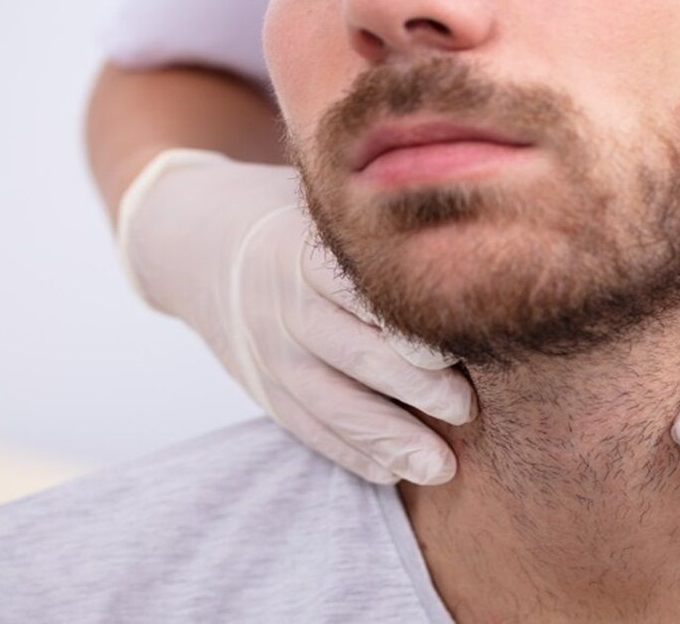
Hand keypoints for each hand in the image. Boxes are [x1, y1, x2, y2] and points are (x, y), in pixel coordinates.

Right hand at [117, 149, 474, 484]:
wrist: (199, 244)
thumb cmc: (303, 222)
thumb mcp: (331, 206)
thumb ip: (387, 229)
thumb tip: (480, 248)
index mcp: (309, 250)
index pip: (360, 290)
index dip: (405, 323)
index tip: (453, 348)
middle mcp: (286, 303)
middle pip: (351, 352)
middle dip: (411, 386)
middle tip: (465, 409)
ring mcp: (269, 351)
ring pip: (328, 402)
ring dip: (386, 439)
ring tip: (440, 467)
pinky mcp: (262, 387)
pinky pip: (306, 428)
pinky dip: (350, 453)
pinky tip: (394, 473)